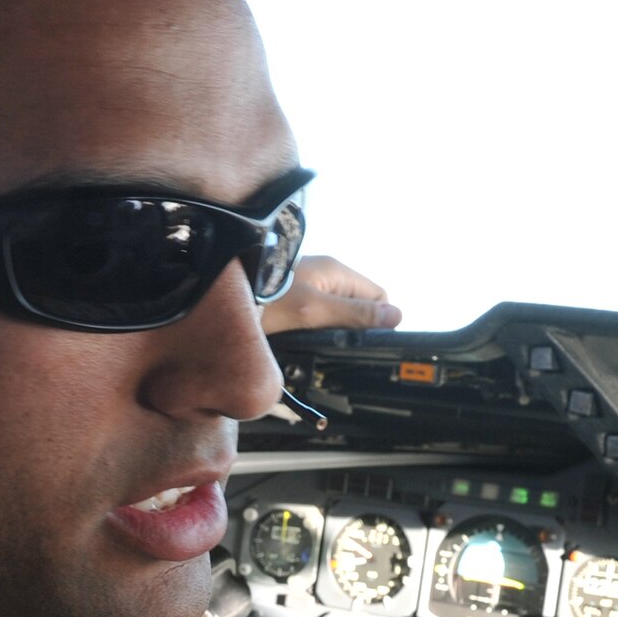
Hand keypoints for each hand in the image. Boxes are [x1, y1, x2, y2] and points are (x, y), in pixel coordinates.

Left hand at [262, 255, 402, 334]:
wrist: (221, 295)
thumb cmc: (268, 299)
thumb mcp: (316, 310)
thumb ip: (356, 313)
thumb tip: (396, 315)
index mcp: (337, 271)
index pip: (378, 295)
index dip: (377, 318)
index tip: (367, 341)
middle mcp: (326, 274)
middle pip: (358, 304)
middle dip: (355, 326)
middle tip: (340, 345)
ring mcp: (309, 285)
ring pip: (338, 312)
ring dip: (334, 329)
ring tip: (320, 343)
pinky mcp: (294, 298)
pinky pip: (318, 314)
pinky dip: (316, 328)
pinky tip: (305, 338)